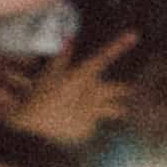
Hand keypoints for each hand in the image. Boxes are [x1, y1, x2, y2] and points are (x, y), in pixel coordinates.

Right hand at [5, 28, 147, 154]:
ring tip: (116, 108)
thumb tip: (69, 38)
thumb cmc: (37, 98)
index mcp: (82, 76)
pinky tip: (79, 122)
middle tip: (127, 90)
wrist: (33, 131)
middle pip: (120, 89)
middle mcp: (92, 93)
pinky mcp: (90, 129)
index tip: (134, 35)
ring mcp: (93, 112)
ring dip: (116, 107)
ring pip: (116, 110)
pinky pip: (96, 123)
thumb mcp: (47, 75)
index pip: (103, 57)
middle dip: (124, 90)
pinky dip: (90, 121)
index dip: (119, 45)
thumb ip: (62, 57)